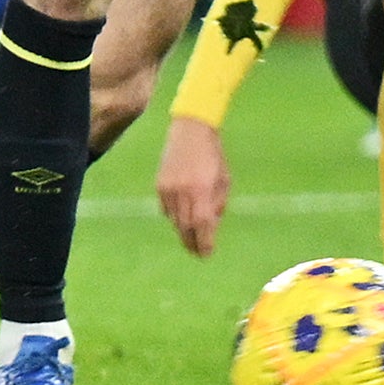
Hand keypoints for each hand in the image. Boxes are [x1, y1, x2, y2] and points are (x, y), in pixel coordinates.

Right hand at [155, 116, 227, 256]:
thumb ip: (217, 205)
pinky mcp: (159, 185)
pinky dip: (174, 217)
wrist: (190, 130)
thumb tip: (210, 227)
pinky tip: (181, 217)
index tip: (207, 254)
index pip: (202, 224)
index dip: (204, 242)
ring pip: (174, 220)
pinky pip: (166, 210)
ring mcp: (168, 188)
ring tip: (191, 238)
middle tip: (198, 252)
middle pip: (185, 227)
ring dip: (183, 232)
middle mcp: (183, 190)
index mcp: (202, 189)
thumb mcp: (224, 181)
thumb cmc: (213, 156)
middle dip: (192, 243)